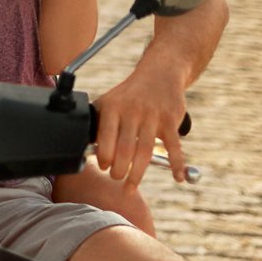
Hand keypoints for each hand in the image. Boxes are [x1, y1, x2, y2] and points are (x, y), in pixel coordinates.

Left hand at [91, 65, 188, 191]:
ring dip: (137, 174)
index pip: (105, 137)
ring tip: (130, 186)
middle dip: (119, 169)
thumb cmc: (129, 94)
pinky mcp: (170, 121)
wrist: (159, 74)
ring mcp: (152, 116)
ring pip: (144, 151)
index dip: (103, 156)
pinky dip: (176, 164)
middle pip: (124, 148)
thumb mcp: (109, 101)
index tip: (103, 167)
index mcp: (113, 106)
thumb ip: (99, 122)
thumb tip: (84, 148)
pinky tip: (177, 178)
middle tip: (116, 178)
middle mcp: (132, 110)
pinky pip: (174, 147)